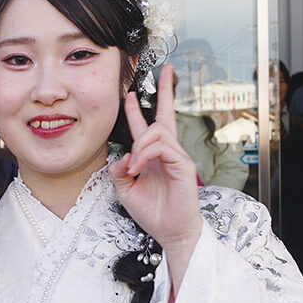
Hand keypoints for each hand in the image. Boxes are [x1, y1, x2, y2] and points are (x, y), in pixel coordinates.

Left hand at [109, 64, 201, 255]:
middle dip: (165, 91)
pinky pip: (162, 147)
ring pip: (157, 131)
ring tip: (132, 167)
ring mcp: (177, 156)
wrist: (170, 231)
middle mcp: (166, 151)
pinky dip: (145, 155)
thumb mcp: (125, 189)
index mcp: (152, 155)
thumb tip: (120, 155)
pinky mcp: (183, 165)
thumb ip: (118, 171)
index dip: (136, 108)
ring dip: (139, 146)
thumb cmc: (152, 211)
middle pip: (165, 115)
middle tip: (166, 70)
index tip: (129, 90)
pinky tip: (138, 168)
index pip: (146, 125)